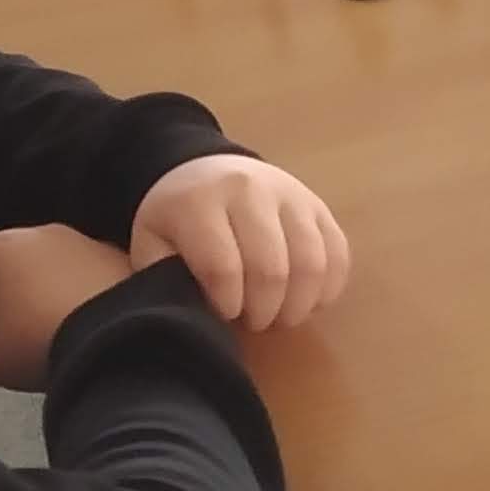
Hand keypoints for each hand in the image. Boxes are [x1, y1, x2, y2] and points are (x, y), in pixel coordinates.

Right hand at [0, 223, 137, 392]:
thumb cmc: (41, 338)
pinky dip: (66, 306)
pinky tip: (75, 337)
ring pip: (40, 276)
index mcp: (0, 248)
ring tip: (35, 350)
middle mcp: (41, 233)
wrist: (129, 334)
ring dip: (28, 310)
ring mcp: (84, 242)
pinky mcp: (120, 259)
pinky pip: (78, 281)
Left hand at [128, 153, 350, 331]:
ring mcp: (291, 195)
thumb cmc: (176, 217)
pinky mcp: (318, 205)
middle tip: (252, 323)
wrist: (204, 167)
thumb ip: (163, 275)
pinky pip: (338, 252)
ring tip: (279, 317)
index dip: (226, 305)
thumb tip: (197, 312)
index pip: (222, 266)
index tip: (223, 316)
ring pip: (311, 262)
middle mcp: (250, 192)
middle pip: (271, 268)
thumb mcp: (151, 241)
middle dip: (263, 311)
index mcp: (200, 202)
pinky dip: (328, 287)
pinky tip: (307, 302)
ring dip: (298, 305)